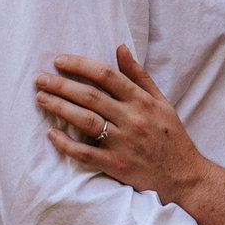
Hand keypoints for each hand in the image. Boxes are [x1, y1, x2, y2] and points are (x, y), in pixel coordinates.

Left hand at [36, 46, 210, 206]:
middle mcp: (132, 119)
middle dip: (61, 84)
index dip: (80, 65)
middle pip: (90, 96)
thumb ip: (139, 75)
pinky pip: (85, 153)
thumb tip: (120, 48)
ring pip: (85, 121)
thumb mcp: (161, 101)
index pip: (107, 75)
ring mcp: (123, 143)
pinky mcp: (116, 165)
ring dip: (60, 108)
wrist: (184, 176)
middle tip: (40, 78)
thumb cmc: (171, 137)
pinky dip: (66, 143)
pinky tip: (51, 134)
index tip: (59, 60)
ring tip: (40, 98)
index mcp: (142, 101)